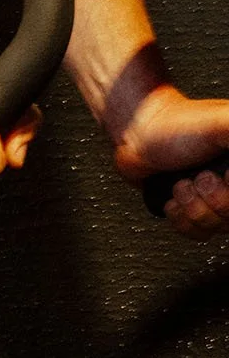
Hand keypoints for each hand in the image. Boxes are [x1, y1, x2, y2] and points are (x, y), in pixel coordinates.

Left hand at [113, 83, 228, 237]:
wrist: (137, 135)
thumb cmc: (179, 124)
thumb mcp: (223, 123)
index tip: (226, 175)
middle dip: (211, 200)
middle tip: (199, 177)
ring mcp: (216, 197)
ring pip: (216, 228)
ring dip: (192, 207)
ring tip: (182, 183)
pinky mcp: (195, 209)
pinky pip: (198, 233)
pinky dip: (181, 219)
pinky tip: (174, 198)